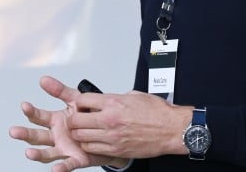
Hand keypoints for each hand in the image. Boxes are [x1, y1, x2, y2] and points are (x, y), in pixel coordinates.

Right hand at [9, 76, 124, 171]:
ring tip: (28, 153)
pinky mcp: (76, 159)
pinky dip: (60, 168)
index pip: (38, 117)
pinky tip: (54, 169)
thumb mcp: (75, 99)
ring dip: (37, 154)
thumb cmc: (88, 116)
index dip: (31, 111)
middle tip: (14, 131)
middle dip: (25, 134)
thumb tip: (43, 79)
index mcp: (54, 121)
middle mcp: (55, 136)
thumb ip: (60, 91)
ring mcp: (63, 149)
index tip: (24, 105)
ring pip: (47, 153)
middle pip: (37, 136)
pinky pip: (67, 164)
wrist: (108, 130)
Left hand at [69, 90, 191, 158]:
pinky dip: (89, 146)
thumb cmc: (158, 112)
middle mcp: (110, 119)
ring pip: (80, 137)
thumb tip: (104, 100)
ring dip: (79, 134)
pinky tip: (94, 141)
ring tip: (84, 131)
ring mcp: (112, 136)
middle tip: (77, 119)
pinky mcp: (116, 150)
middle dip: (73, 119)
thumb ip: (115, 98)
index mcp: (113, 102)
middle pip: (76, 120)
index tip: (81, 104)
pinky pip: (92, 149)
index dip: (79, 102)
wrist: (172, 129)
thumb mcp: (134, 95)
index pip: (82, 100)